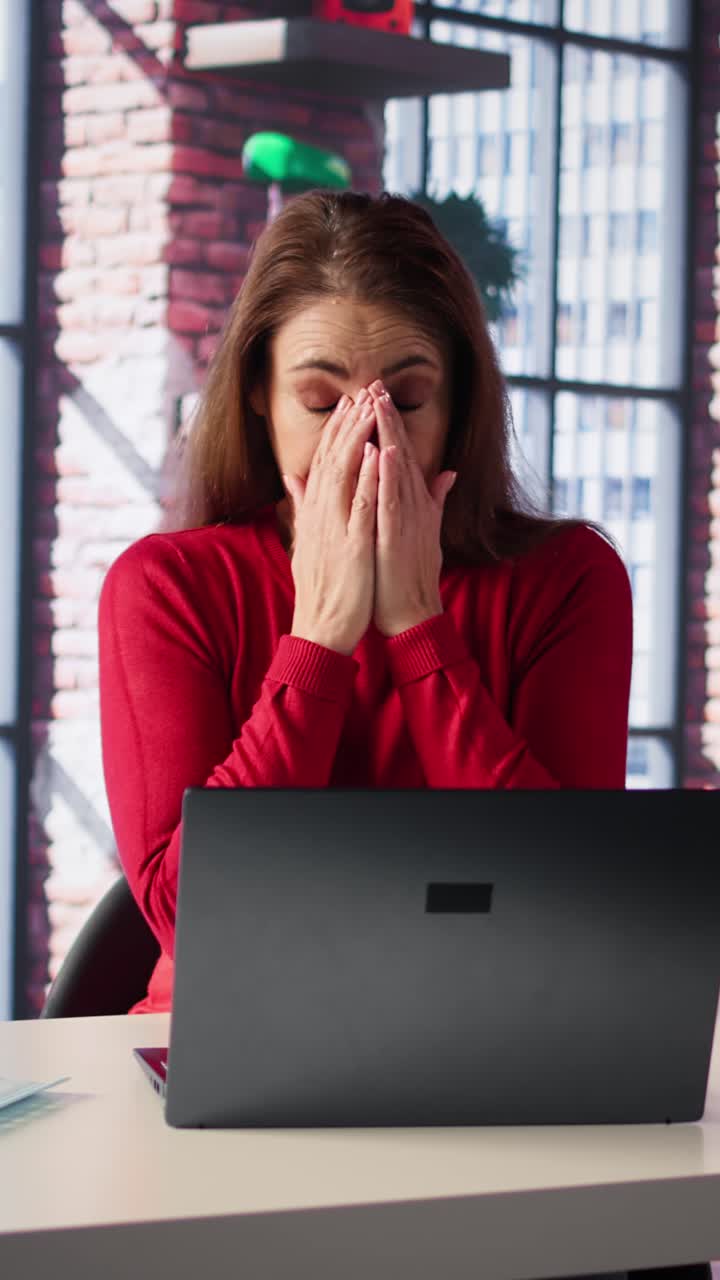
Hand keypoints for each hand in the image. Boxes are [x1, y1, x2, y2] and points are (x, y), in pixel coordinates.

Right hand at [283, 390, 379, 656]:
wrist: (321, 630)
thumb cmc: (320, 589)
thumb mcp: (307, 542)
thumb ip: (302, 507)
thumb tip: (292, 477)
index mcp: (313, 514)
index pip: (323, 463)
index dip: (336, 431)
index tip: (348, 402)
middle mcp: (320, 516)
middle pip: (332, 460)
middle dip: (347, 424)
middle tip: (361, 391)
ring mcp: (334, 530)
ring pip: (345, 475)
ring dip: (358, 439)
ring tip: (370, 408)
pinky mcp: (351, 547)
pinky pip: (361, 507)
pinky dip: (368, 479)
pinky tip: (377, 455)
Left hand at [368, 381, 456, 638]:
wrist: (411, 615)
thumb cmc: (407, 576)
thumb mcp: (421, 531)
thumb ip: (431, 500)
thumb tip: (446, 473)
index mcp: (410, 503)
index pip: (398, 454)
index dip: (389, 423)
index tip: (375, 395)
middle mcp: (412, 506)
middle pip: (399, 452)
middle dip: (388, 417)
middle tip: (376, 383)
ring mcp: (407, 519)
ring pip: (397, 468)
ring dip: (390, 434)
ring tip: (379, 402)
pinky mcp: (399, 536)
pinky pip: (393, 500)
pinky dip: (389, 475)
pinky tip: (385, 450)